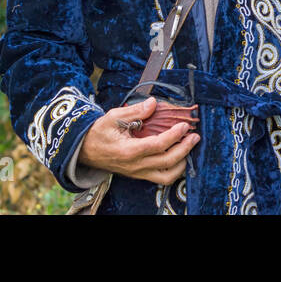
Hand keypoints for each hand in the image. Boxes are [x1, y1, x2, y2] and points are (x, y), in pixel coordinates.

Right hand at [77, 96, 199, 184]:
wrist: (85, 151)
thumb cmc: (100, 132)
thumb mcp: (114, 117)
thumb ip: (135, 111)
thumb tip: (153, 103)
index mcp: (129, 150)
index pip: (158, 145)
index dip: (174, 135)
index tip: (184, 125)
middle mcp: (135, 165)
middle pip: (167, 162)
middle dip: (185, 148)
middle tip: (195, 136)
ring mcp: (138, 172)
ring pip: (167, 176)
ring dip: (183, 163)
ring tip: (190, 147)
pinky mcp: (140, 175)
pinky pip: (161, 178)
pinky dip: (174, 169)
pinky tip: (181, 156)